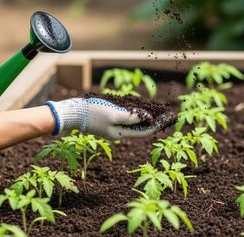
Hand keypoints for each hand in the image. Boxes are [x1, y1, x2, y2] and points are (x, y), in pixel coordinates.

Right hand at [45, 97, 163, 139]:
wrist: (73, 112)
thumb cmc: (92, 113)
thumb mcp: (114, 114)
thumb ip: (130, 117)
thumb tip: (146, 118)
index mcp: (120, 134)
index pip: (144, 131)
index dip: (158, 124)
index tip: (169, 118)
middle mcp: (118, 132)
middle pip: (141, 127)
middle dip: (155, 121)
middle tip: (168, 114)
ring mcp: (113, 126)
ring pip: (135, 122)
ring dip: (147, 117)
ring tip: (159, 111)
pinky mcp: (109, 119)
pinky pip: (127, 117)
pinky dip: (136, 114)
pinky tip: (142, 109)